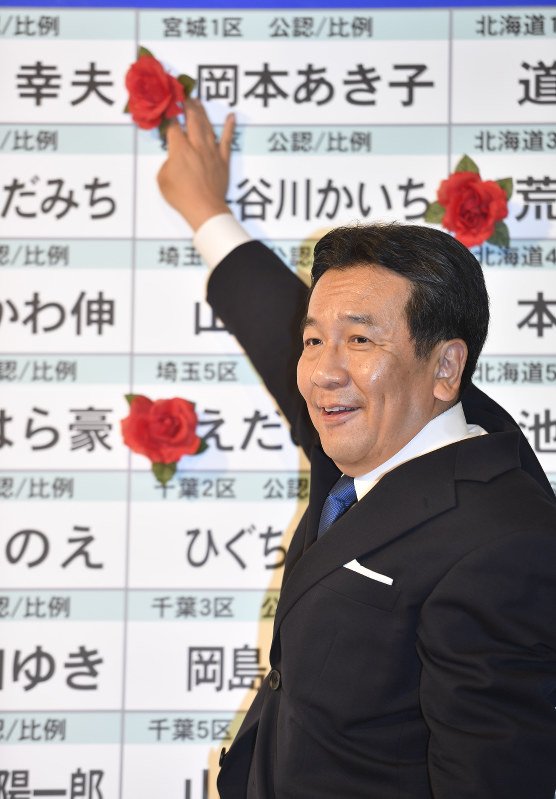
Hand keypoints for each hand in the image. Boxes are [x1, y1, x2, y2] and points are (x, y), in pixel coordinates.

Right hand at [157, 98, 234, 230]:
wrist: (205, 208)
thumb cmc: (183, 197)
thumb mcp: (163, 179)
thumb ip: (167, 163)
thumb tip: (174, 158)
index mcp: (180, 149)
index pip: (173, 126)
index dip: (169, 115)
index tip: (167, 108)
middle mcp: (197, 146)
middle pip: (192, 119)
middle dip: (186, 105)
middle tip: (183, 96)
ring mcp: (212, 151)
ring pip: (207, 126)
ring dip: (202, 112)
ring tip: (198, 101)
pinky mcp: (223, 160)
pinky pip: (227, 140)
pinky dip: (229, 127)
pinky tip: (231, 117)